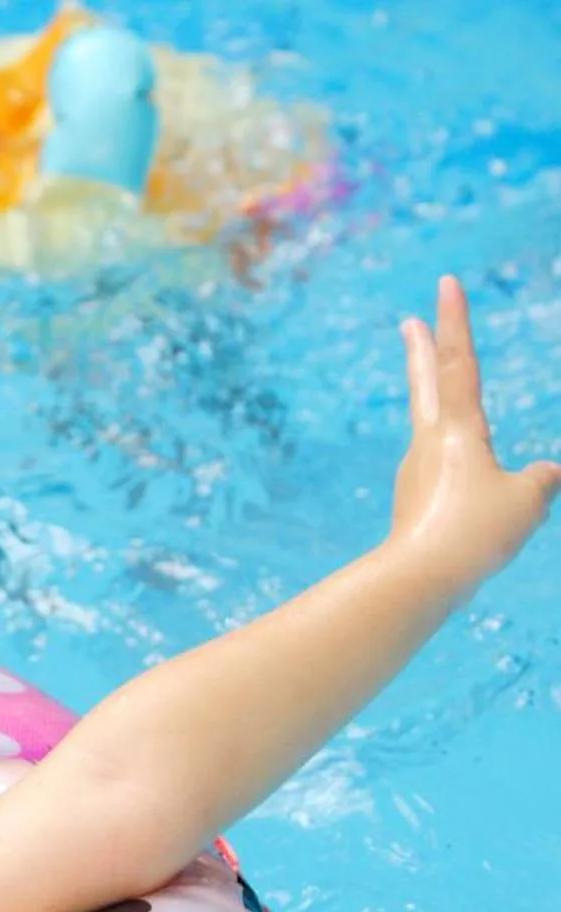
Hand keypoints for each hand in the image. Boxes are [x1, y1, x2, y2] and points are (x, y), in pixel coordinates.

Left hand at [389, 277, 560, 596]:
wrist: (418, 581)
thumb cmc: (473, 534)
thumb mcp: (527, 500)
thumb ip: (542, 480)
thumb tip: (547, 475)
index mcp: (458, 430)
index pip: (459, 362)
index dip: (455, 320)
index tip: (445, 284)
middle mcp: (429, 444)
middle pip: (426, 385)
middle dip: (422, 350)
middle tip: (409, 322)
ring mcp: (417, 474)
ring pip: (435, 430)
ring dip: (440, 410)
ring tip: (452, 429)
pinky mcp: (415, 506)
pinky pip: (446, 477)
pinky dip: (459, 470)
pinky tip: (464, 499)